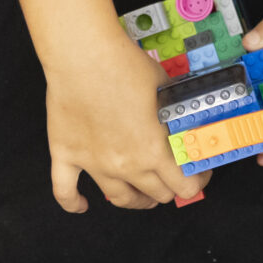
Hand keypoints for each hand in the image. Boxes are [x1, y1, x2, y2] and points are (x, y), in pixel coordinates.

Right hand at [48, 34, 198, 210]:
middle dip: (168, 189)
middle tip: (170, 178)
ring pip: (120, 199)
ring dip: (135, 200)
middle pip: (155, 195)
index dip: (196, 183)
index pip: (184, 187)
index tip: (197, 175)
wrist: (85, 56)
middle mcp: (126, 165)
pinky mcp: (66, 156)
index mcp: (154, 151)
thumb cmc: (126, 67)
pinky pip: (65, 191)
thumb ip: (175, 113)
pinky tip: (82, 206)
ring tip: (142, 195)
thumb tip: (185, 117)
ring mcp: (94, 164)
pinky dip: (73, 203)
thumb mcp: (166, 90)